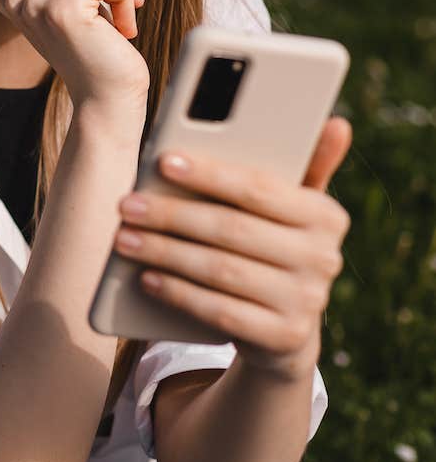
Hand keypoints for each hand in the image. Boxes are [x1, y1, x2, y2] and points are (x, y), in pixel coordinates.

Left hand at [113, 116, 353, 380]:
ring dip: (165, 253)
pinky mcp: (284, 338)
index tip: (162, 161)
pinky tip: (147, 277)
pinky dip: (178, 293)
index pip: (259, 188)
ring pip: (221, 270)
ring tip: (125, 238)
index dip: (209, 173)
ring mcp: (307, 302)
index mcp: (326, 215)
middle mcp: (324, 258)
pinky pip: (220, 311)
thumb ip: (303, 165)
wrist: (286, 330)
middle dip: (172, 215)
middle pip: (231, 229)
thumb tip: (337, 123)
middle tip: (127, 205)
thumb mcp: (290, 209)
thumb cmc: (274, 246)